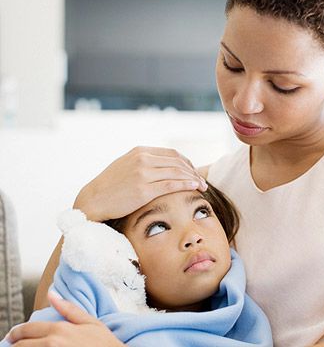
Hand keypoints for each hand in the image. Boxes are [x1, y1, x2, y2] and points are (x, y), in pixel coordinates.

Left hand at [8, 291, 124, 346]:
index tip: (11, 336)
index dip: (16, 332)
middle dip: (15, 345)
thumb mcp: (90, 321)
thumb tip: (52, 295)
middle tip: (13, 345)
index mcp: (60, 330)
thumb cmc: (104, 343)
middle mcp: (52, 345)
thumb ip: (69, 309)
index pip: (28, 330)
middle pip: (21, 346)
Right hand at [73, 146, 207, 220]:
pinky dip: (186, 184)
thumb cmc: (110, 186)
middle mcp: (142, 159)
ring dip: (193, 178)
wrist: (93, 200)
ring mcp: (142, 173)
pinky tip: (195, 187)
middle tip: (202, 181)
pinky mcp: (143, 189)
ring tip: (202, 186)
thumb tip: (162, 165)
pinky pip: (171, 184)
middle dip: (193, 171)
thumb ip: (144, 162)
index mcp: (140, 151)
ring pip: (176, 172)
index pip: (171, 153)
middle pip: (177, 161)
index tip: (193, 172)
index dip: (186, 162)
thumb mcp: (126, 165)